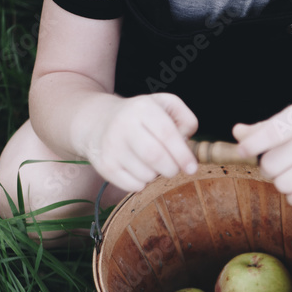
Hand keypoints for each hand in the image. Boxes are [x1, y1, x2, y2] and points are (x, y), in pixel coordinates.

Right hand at [84, 93, 198, 191]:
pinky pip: (133, 186)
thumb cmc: (141, 116)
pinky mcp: (104, 165)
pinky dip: (143, 184)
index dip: (183, 155)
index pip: (167, 134)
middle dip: (172, 168)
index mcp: (143, 108)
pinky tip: (139, 170)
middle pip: (155, 157)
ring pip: (145, 175)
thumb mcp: (165, 105)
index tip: (192, 168)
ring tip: (152, 163)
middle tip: (174, 168)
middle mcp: (124, 125)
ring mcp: (112, 146)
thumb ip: (185, 119)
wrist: (98, 120)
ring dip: (156, 175)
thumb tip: (186, 143)